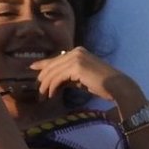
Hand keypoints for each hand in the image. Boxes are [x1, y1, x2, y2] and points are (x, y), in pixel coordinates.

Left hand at [29, 46, 143, 112]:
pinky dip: (53, 87)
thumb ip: (68, 77)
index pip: (56, 58)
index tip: (32, 68)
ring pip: (53, 72)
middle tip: (38, 92)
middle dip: (43, 79)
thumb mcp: (80, 79)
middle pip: (52, 65)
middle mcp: (76, 51)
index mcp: (78, 52)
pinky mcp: (76, 66)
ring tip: (43, 96)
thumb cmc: (101, 85)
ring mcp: (76, 57)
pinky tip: (51, 95)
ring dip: (46, 85)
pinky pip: (58, 78)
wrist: (116, 86)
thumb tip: (55, 82)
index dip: (43, 64)